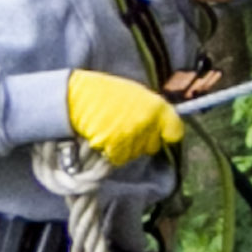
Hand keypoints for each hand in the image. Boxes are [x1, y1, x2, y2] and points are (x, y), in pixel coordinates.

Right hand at [45, 71, 187, 171]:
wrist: (75, 97)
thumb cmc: (102, 92)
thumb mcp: (133, 94)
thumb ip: (149, 109)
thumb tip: (159, 125)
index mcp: (156, 106)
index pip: (175, 131)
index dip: (167, 134)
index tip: (162, 136)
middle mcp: (148, 123)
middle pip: (153, 146)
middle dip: (142, 142)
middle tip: (124, 130)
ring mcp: (132, 136)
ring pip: (134, 154)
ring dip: (124, 148)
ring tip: (109, 131)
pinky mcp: (116, 148)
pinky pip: (118, 159)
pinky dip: (110, 154)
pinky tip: (102, 139)